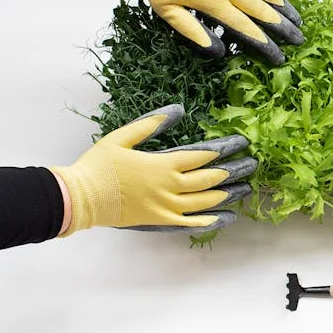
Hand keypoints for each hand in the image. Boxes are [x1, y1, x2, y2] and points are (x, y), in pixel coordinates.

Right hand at [50, 104, 255, 234]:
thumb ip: (152, 122)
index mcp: (163, 164)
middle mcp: (170, 187)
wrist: (79, 198)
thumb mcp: (123, 136)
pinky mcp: (160, 221)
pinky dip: (213, 220)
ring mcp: (167, 207)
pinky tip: (229, 217)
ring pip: (207, 201)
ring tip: (247, 187)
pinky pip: (192, 223)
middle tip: (253, 165)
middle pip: (212, 179)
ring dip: (230, 194)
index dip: (226, 148)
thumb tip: (179, 109)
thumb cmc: (98, 165)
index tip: (242, 143)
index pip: (204, 155)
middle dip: (236, 170)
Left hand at [113, 0, 303, 63]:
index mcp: (215, 3)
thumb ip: (194, 32)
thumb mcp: (169, 13)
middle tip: (299, 40)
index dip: (266, 45)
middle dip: (283, 28)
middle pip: (263, 12)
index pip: (248, 29)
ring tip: (298, 19)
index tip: (280, 57)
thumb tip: (217, 52)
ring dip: (285, 6)